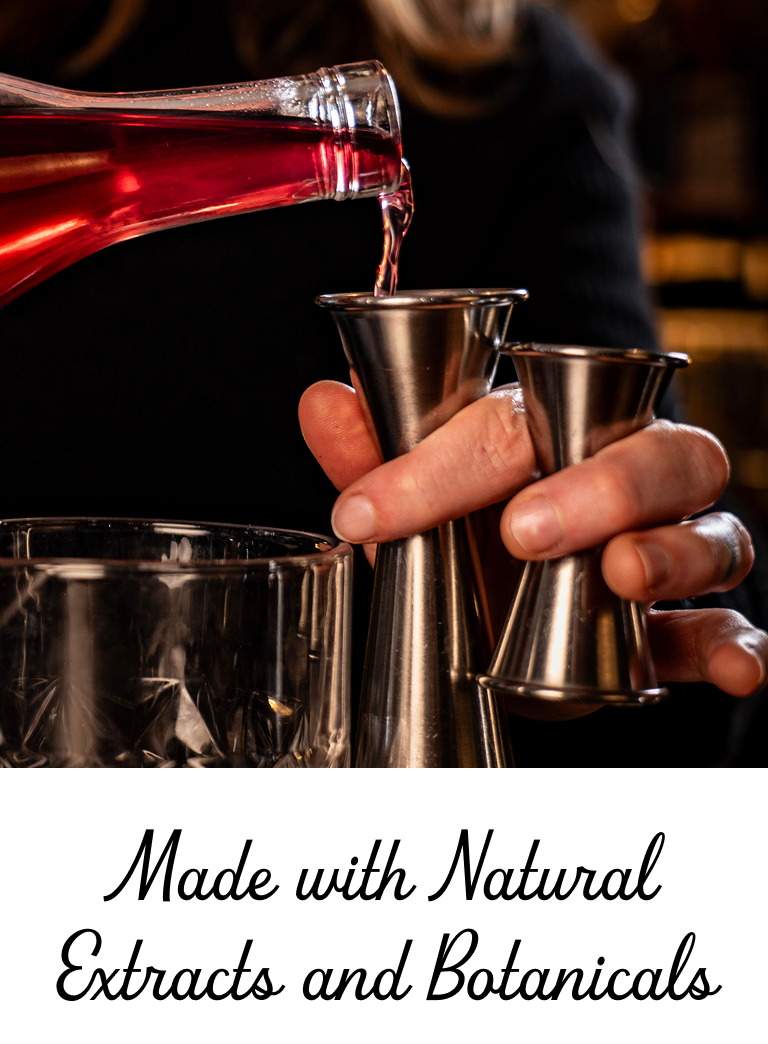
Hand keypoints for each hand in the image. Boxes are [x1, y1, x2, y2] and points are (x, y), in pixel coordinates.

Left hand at [299, 380, 767, 713]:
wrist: (504, 622)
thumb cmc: (466, 539)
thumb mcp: (411, 506)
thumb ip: (373, 454)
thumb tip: (323, 398)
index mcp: (549, 433)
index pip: (507, 425)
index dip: (437, 465)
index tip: (366, 513)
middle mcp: (625, 477)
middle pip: (652, 454)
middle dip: (596, 486)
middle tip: (522, 532)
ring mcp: (665, 548)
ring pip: (711, 530)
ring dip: (673, 552)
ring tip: (620, 576)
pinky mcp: (684, 625)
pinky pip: (733, 623)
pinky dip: (743, 642)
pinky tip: (737, 666)